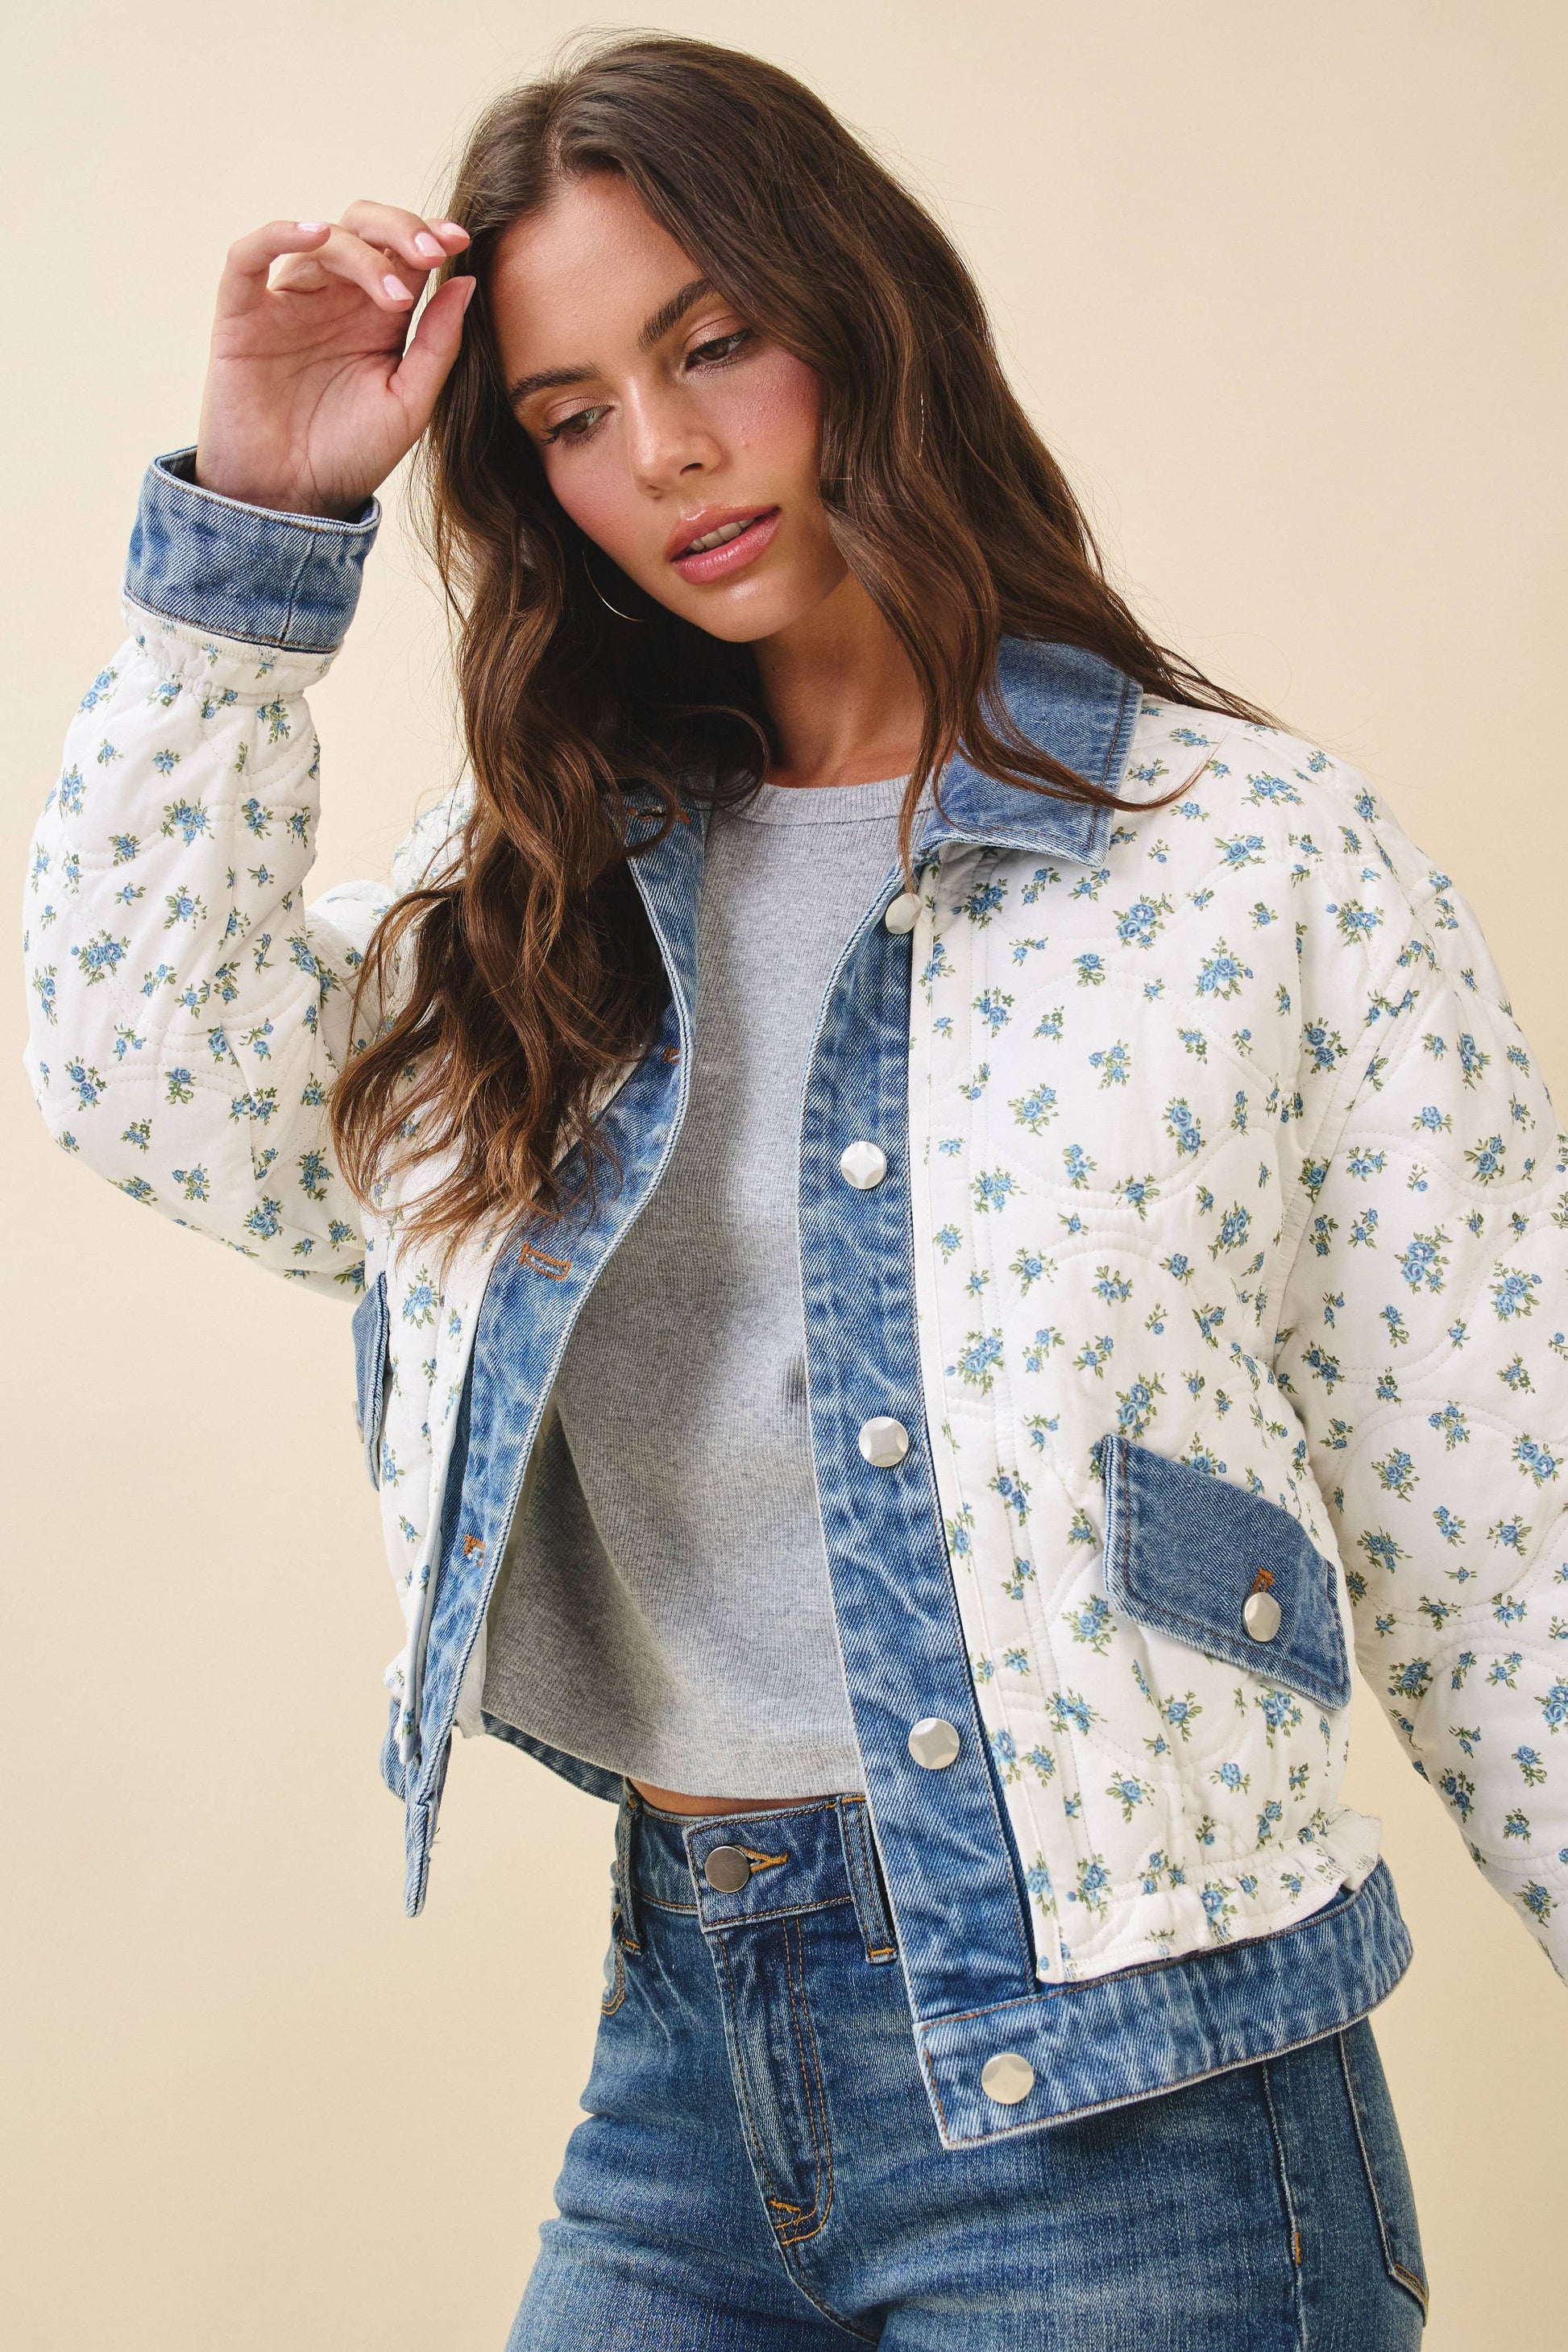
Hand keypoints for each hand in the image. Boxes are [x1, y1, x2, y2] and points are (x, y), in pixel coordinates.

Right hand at [194, 203, 474, 519]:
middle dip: (399, 229)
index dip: (428, 236)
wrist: (292, 501)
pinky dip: (278, 234)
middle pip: (362, 229)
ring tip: (395, 295)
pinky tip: (315, 235)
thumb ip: (438, 346)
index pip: (402, 254)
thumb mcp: (409, 404)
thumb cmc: (351, 457)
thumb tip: (466, 280)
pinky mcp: (242, 314)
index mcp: (376, 316)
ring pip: (320, 242)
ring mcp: (287, 302)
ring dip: (361, 255)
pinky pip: (249, 257)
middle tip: (430, 252)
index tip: (458, 241)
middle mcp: (333, 299)